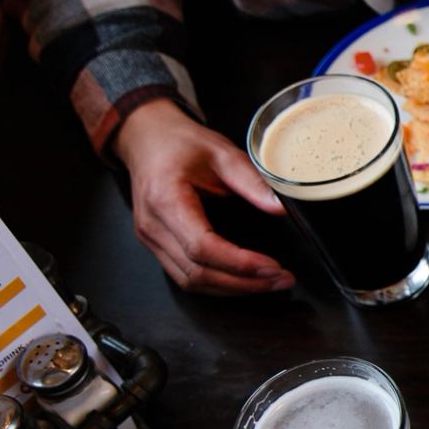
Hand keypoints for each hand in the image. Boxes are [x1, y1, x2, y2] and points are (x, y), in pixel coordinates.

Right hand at [113, 98, 294, 294]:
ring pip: (190, 281)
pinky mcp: (157, 245)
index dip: (239, 263)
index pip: (202, 247)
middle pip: (197, 273)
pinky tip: (244, 280)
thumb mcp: (222, 153)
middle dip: (244, 283)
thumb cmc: (180, 143)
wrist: (146, 139)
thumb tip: (282, 208)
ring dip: (232, 289)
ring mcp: (151, 239)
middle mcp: (153, 226)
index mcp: (166, 199)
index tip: (273, 267)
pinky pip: (184, 275)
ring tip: (269, 283)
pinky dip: (216, 283)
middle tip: (282, 280)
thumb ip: (252, 182)